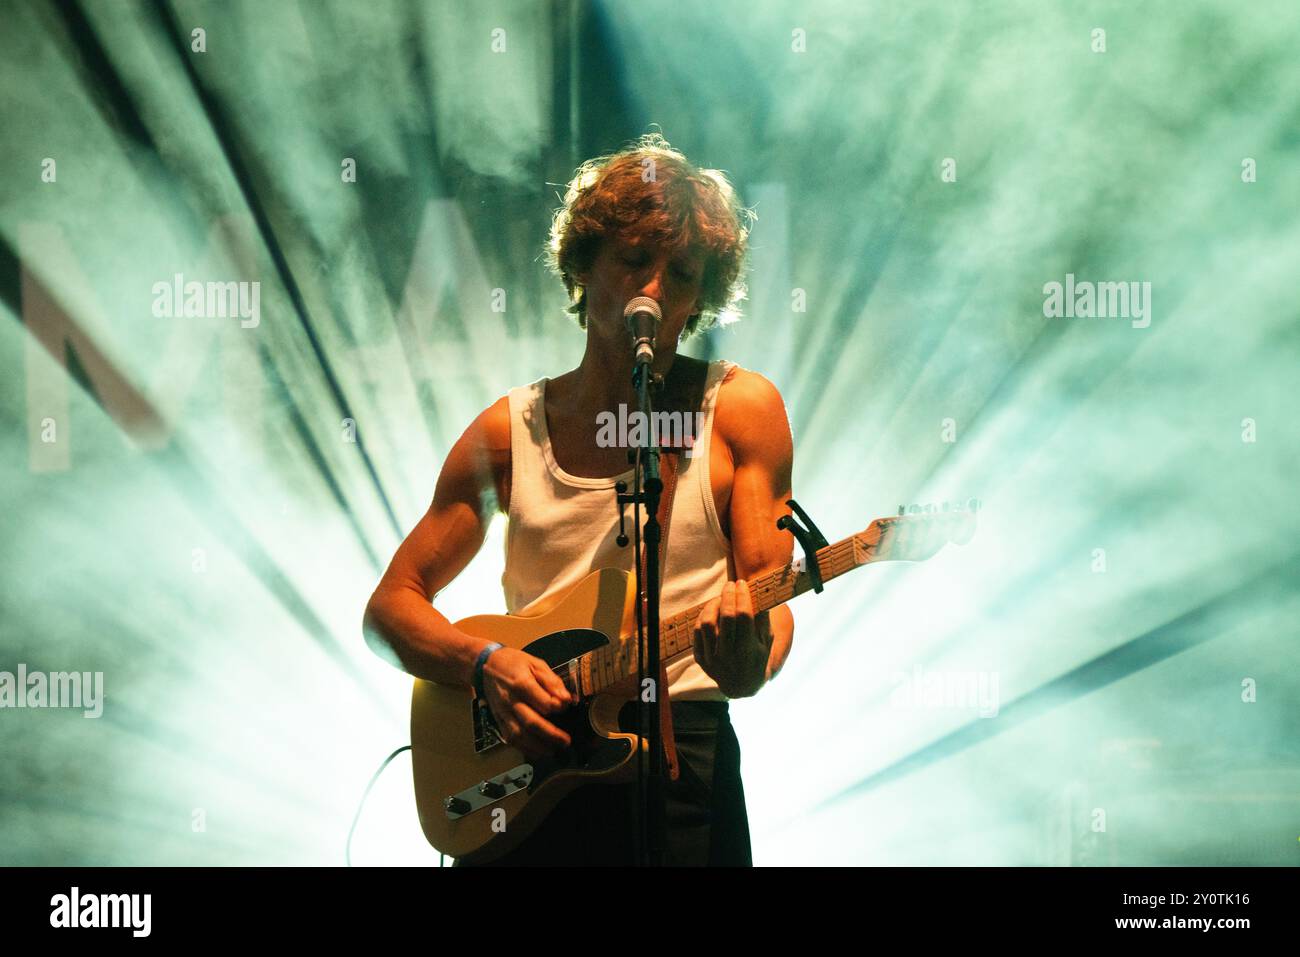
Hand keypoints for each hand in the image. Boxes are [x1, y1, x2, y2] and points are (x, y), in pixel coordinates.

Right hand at [480, 647, 575, 756]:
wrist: (485, 665)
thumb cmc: (513, 663)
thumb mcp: (536, 664)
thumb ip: (552, 682)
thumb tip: (566, 699)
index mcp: (521, 683)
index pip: (542, 702)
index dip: (557, 708)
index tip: (566, 707)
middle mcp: (510, 700)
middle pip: (531, 723)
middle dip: (551, 735)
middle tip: (565, 741)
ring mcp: (502, 712)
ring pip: (519, 735)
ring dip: (537, 747)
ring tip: (553, 750)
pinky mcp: (498, 720)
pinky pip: (509, 738)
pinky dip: (523, 748)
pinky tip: (536, 752)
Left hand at [693, 578, 771, 698]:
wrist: (742, 684)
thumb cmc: (758, 656)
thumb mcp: (767, 641)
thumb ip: (763, 618)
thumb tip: (760, 591)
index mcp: (748, 650)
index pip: (744, 616)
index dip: (743, 596)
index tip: (743, 584)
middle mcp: (729, 656)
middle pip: (726, 617)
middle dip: (728, 595)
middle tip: (730, 585)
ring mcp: (713, 659)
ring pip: (707, 623)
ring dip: (713, 605)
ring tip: (720, 598)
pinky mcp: (701, 659)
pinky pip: (697, 632)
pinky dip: (703, 617)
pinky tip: (712, 610)